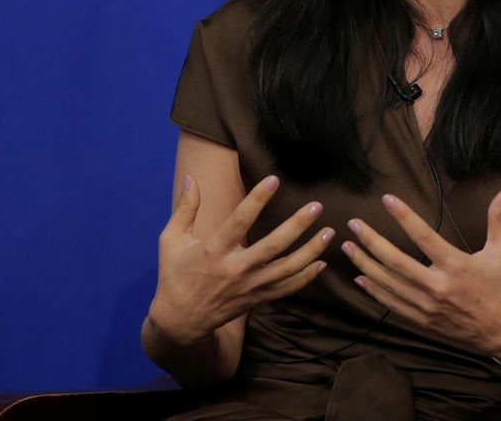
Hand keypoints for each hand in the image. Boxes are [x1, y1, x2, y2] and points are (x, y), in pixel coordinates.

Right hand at [148, 174, 334, 346]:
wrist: (180, 322)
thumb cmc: (175, 276)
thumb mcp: (171, 240)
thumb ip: (185, 209)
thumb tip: (190, 178)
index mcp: (213, 250)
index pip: (240, 220)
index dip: (257, 199)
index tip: (275, 179)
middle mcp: (235, 269)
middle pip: (274, 245)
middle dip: (298, 225)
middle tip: (317, 206)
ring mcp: (249, 286)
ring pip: (287, 268)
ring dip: (311, 250)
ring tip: (330, 232)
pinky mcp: (257, 299)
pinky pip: (286, 289)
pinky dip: (306, 277)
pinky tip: (321, 263)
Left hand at [341, 188, 500, 362]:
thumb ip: (499, 219)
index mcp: (456, 266)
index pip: (423, 236)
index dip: (404, 217)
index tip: (386, 200)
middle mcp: (438, 286)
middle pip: (396, 262)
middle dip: (371, 241)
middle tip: (353, 224)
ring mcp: (427, 306)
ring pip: (389, 284)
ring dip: (365, 264)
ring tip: (347, 247)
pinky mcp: (423, 320)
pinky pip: (392, 304)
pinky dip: (374, 291)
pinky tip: (360, 278)